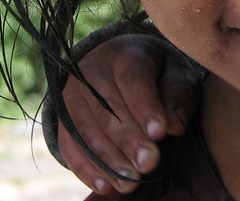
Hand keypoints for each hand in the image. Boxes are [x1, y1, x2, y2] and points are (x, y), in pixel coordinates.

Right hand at [57, 34, 199, 194]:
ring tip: (130, 182)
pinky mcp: (62, 118)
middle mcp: (91, 71)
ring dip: (108, 160)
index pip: (132, 79)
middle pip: (108, 108)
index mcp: (124, 54)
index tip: (160, 133)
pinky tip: (105, 186)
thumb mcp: (175, 73)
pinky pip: (69, 146)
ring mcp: (72, 95)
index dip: (145, 107)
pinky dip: (86, 169)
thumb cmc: (157, 72)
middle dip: (129, 140)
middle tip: (149, 163)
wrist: (119, 64)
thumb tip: (175, 126)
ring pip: (87, 130)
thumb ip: (177, 96)